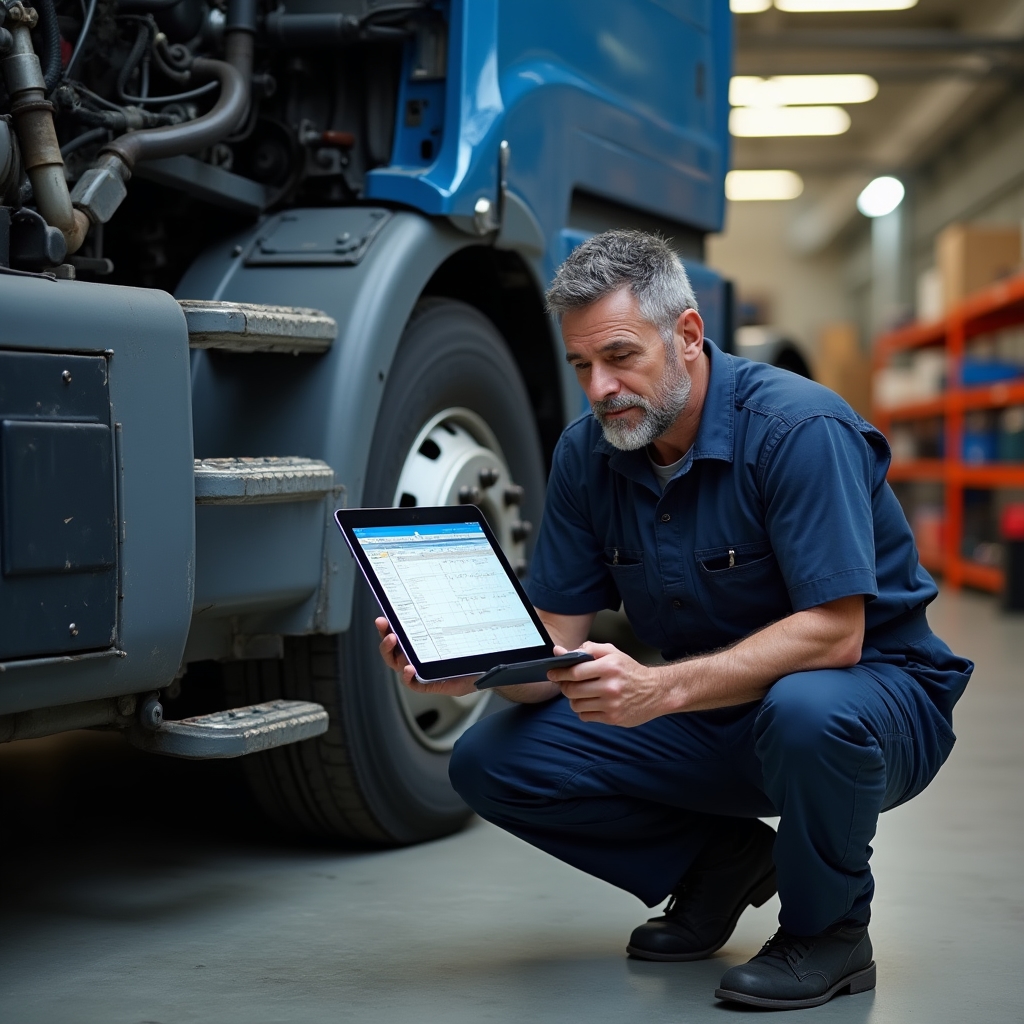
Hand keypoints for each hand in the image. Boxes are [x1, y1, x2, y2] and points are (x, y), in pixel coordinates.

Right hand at [374, 617, 479, 695]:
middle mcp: (412, 657)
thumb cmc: (462, 651)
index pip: (395, 634)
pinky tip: (409, 669)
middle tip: (390, 634)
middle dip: (386, 641)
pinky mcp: (425, 684)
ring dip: (392, 654)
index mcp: (415, 643)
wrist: (477, 672)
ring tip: (394, 642)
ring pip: (397, 664)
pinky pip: (412, 683)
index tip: (382, 620)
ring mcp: (417, 670)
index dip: (385, 628)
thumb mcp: (452, 631)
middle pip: (390, 650)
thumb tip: (439, 599)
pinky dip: (407, 676)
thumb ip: (444, 619)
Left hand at [546, 640, 677, 726]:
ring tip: (581, 693)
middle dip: (565, 686)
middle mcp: (610, 686)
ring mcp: (612, 704)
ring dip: (574, 699)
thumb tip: (559, 651)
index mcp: (609, 666)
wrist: (656, 691)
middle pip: (572, 690)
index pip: (574, 672)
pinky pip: (585, 717)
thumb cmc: (630, 671)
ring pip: (576, 705)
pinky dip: (583, 711)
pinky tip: (591, 703)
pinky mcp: (613, 719)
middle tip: (566, 684)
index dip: (559, 673)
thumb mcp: (612, 653)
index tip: (552, 673)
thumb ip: (586, 649)